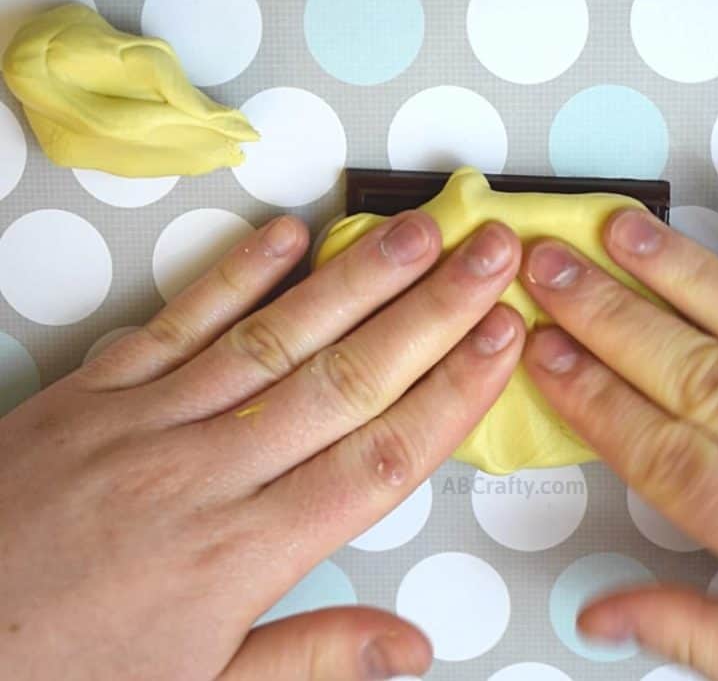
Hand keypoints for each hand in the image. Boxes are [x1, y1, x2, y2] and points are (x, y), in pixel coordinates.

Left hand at [0, 212, 524, 679]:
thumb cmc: (65, 671)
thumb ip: (311, 658)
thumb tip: (410, 650)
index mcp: (244, 552)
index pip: (380, 459)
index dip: (452, 394)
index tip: (501, 340)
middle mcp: (209, 472)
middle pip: (347, 380)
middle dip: (432, 312)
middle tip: (488, 256)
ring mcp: (148, 421)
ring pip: (277, 337)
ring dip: (357, 279)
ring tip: (418, 232)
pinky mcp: (91, 394)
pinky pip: (175, 322)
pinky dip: (234, 274)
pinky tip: (288, 236)